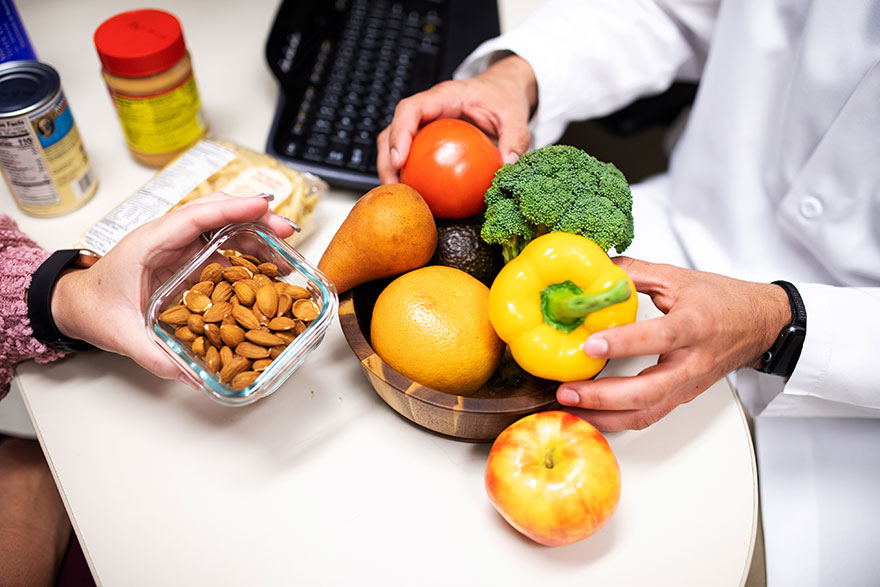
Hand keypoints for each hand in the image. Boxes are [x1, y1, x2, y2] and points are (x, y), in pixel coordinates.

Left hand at [50, 193, 295, 384]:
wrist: (78, 304)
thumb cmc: (94, 309)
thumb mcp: (121, 335)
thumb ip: (154, 354)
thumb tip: (190, 375)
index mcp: (149, 243)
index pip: (194, 216)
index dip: (231, 209)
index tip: (262, 207)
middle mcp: (167, 238)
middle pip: (217, 214)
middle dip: (255, 218)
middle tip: (287, 232)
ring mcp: (179, 246)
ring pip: (223, 228)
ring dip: (257, 236)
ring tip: (286, 254)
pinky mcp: (186, 258)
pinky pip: (221, 248)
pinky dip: (247, 253)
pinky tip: (266, 269)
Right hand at [377, 54, 537, 182]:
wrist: (502, 89)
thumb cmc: (503, 97)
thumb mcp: (515, 116)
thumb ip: (515, 139)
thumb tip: (510, 166)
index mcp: (444, 96)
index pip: (411, 109)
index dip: (400, 133)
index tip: (399, 160)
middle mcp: (428, 109)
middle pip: (392, 129)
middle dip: (386, 159)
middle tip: (393, 187)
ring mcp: (424, 123)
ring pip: (394, 143)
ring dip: (390, 169)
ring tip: (399, 195)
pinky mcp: (426, 137)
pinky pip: (410, 154)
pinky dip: (407, 174)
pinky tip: (415, 195)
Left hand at [556, 258, 791, 430]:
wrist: (759, 325)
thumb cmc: (722, 301)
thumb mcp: (678, 278)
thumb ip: (634, 273)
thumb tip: (594, 266)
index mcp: (694, 325)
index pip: (658, 337)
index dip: (623, 343)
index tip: (590, 345)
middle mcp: (692, 362)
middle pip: (648, 391)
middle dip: (602, 396)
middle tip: (567, 390)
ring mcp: (688, 386)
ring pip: (645, 412)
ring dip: (603, 416)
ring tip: (568, 407)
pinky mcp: (682, 398)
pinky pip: (647, 416)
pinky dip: (616, 420)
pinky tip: (589, 415)